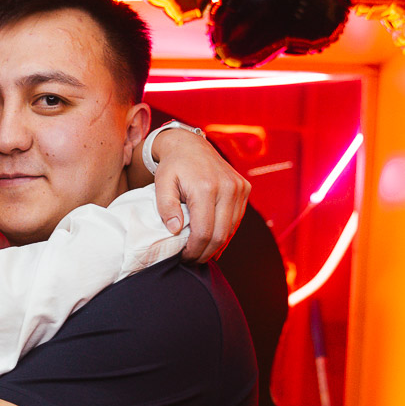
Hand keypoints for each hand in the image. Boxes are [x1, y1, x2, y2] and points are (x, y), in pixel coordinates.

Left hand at [151, 129, 249, 261]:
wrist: (190, 145)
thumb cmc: (172, 167)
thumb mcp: (161, 184)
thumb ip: (166, 207)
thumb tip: (176, 230)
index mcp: (206, 187)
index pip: (204, 232)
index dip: (193, 250)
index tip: (182, 258)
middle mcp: (227, 187)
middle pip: (220, 235)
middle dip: (205, 253)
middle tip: (191, 260)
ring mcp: (239, 188)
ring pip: (231, 230)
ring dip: (216, 246)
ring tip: (199, 252)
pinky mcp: (244, 189)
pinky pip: (236, 220)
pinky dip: (224, 234)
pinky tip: (211, 241)